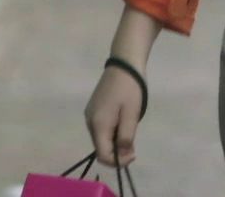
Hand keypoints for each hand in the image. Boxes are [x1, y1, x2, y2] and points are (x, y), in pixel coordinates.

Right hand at [86, 6, 161, 167]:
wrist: (124, 64)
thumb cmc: (130, 89)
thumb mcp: (131, 115)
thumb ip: (126, 138)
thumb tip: (122, 156)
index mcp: (98, 125)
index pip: (103, 155)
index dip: (118, 161)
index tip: (133, 154)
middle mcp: (90, 122)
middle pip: (101, 148)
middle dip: (117, 151)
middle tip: (134, 143)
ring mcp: (90, 115)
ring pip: (102, 139)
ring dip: (115, 140)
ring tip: (130, 127)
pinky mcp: (93, 109)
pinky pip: (101, 128)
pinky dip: (112, 131)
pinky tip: (122, 120)